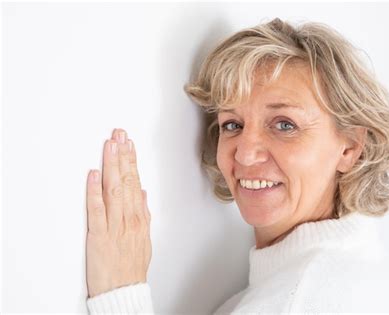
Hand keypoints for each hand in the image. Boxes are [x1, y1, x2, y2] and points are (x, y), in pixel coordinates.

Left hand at [86, 128, 151, 297]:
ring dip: (111, 165)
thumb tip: (141, 193)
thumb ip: (143, 214)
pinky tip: (93, 175)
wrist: (124, 289)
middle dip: (122, 154)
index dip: (131, 161)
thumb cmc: (133, 266)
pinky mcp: (98, 235)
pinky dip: (94, 191)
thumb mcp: (145, 238)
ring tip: (110, 145)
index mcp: (139, 218)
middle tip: (119, 134)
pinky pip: (96, 210)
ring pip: (113, 190)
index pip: (135, 182)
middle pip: (125, 180)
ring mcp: (114, 225)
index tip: (129, 144)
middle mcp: (128, 218)